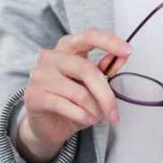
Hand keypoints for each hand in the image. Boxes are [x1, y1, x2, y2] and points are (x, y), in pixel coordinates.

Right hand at [17, 28, 129, 162]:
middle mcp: (50, 57)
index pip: (88, 36)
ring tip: (96, 117)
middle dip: (105, 95)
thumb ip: (105, 69)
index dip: (109, 41)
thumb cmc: (71, 102)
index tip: (128, 51)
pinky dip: (82, 116)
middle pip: (86, 69)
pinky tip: (86, 120)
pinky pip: (66, 106)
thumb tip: (122, 56)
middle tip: (115, 113)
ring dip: (94, 109)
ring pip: (78, 92)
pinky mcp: (34, 96)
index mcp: (66, 47)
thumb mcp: (92, 85)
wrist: (46, 126)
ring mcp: (40, 75)